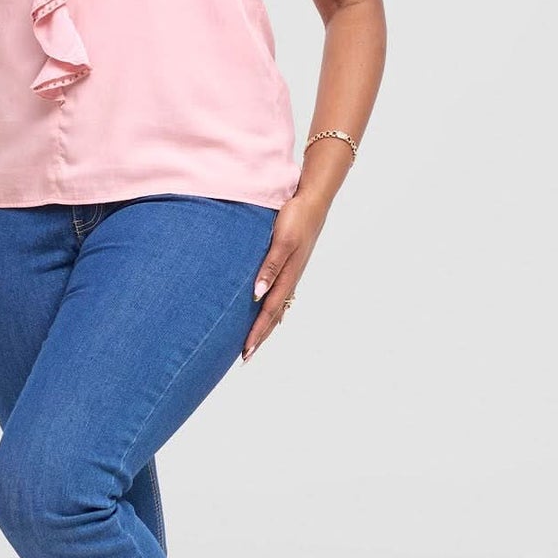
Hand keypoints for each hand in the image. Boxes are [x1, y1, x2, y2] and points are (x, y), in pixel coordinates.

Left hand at [241, 190, 328, 361]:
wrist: (312, 201)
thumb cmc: (295, 218)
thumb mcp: (282, 241)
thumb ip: (269, 267)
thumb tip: (258, 295)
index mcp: (288, 276)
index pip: (269, 311)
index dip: (257, 332)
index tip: (246, 350)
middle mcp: (291, 279)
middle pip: (274, 315)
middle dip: (260, 336)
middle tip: (245, 356)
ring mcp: (292, 273)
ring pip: (278, 307)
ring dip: (266, 325)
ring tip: (255, 341)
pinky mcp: (292, 266)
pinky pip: (281, 295)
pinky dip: (274, 309)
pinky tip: (270, 312)